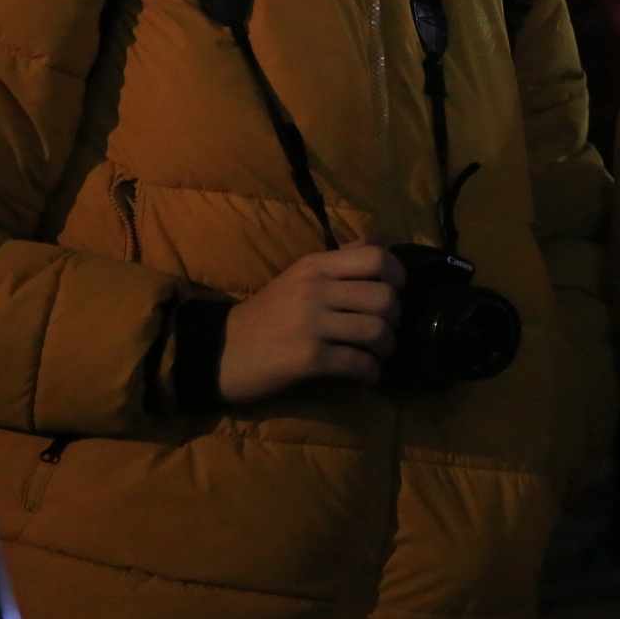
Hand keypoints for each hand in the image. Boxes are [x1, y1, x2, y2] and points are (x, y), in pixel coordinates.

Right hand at [218, 243, 404, 403]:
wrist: (221, 350)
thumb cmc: (267, 314)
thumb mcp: (299, 276)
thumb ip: (338, 260)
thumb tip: (379, 243)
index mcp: (315, 265)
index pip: (376, 257)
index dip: (398, 275)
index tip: (398, 291)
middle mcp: (315, 289)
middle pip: (384, 297)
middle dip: (395, 318)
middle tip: (387, 329)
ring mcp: (311, 323)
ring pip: (375, 330)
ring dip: (387, 347)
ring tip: (379, 354)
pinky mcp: (308, 357)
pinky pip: (358, 363)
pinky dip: (371, 372)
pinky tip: (367, 375)